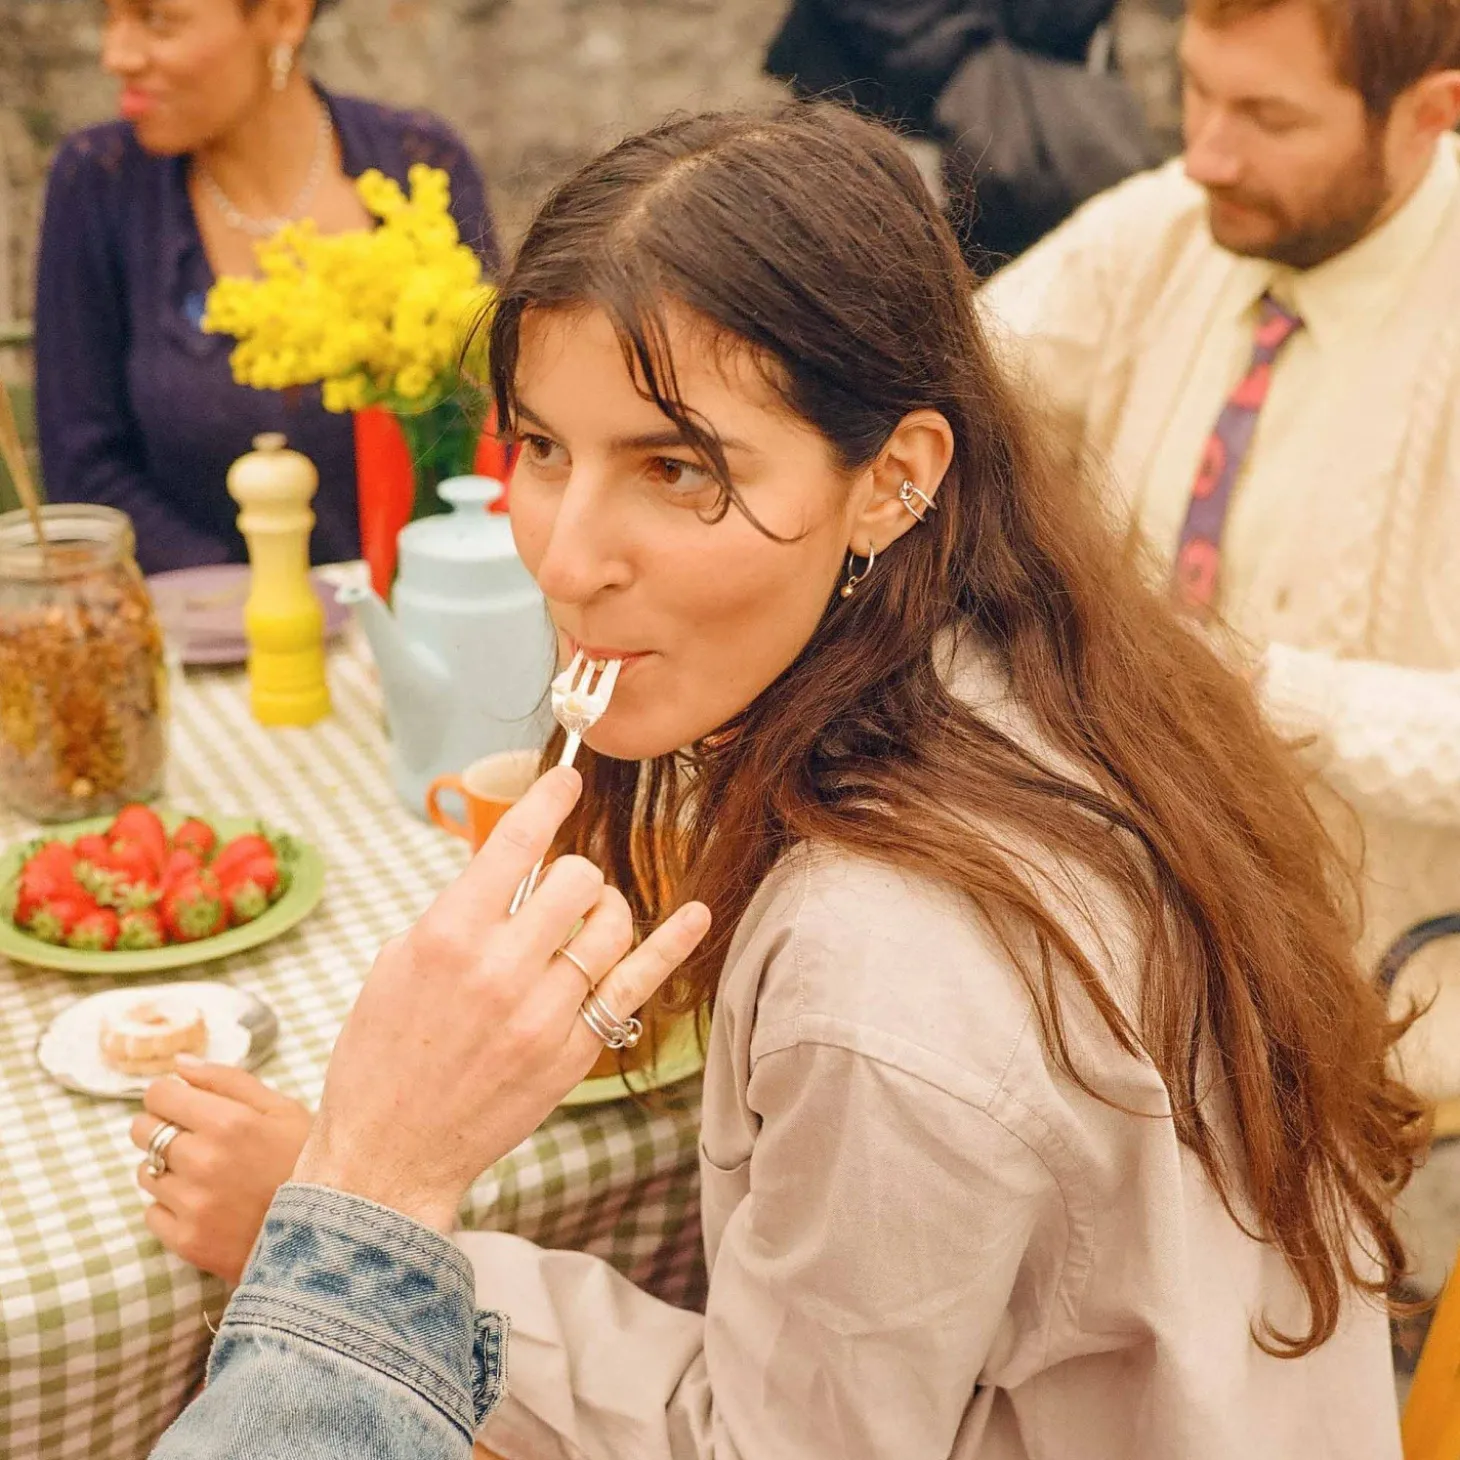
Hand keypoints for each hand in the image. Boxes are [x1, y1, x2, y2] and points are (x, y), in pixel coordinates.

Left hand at [131, 1063, 312, 1283]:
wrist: (324, 1232)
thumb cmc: (305, 1162)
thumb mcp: (282, 1110)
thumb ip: (228, 1081)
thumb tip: (179, 1064)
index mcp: (229, 1122)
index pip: (158, 1095)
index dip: (169, 1095)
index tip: (183, 1105)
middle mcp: (203, 1162)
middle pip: (142, 1130)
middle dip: (163, 1128)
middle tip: (195, 1139)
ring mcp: (192, 1205)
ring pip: (146, 1172)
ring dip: (167, 1169)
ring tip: (207, 1176)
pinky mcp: (186, 1241)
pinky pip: (151, 1212)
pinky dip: (171, 1207)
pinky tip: (206, 1205)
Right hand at [292, 766, 710, 1231]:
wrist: (388, 1155)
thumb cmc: (380, 1057)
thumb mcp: (395, 966)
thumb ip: (454, 916)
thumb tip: (504, 878)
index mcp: (447, 935)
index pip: (515, 844)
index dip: (550, 800)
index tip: (570, 778)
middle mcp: (500, 968)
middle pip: (576, 879)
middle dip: (572, 874)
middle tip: (557, 892)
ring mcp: (543, 1013)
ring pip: (611, 925)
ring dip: (603, 911)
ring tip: (585, 923)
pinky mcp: (573, 1052)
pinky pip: (635, 986)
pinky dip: (671, 945)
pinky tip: (695, 915)